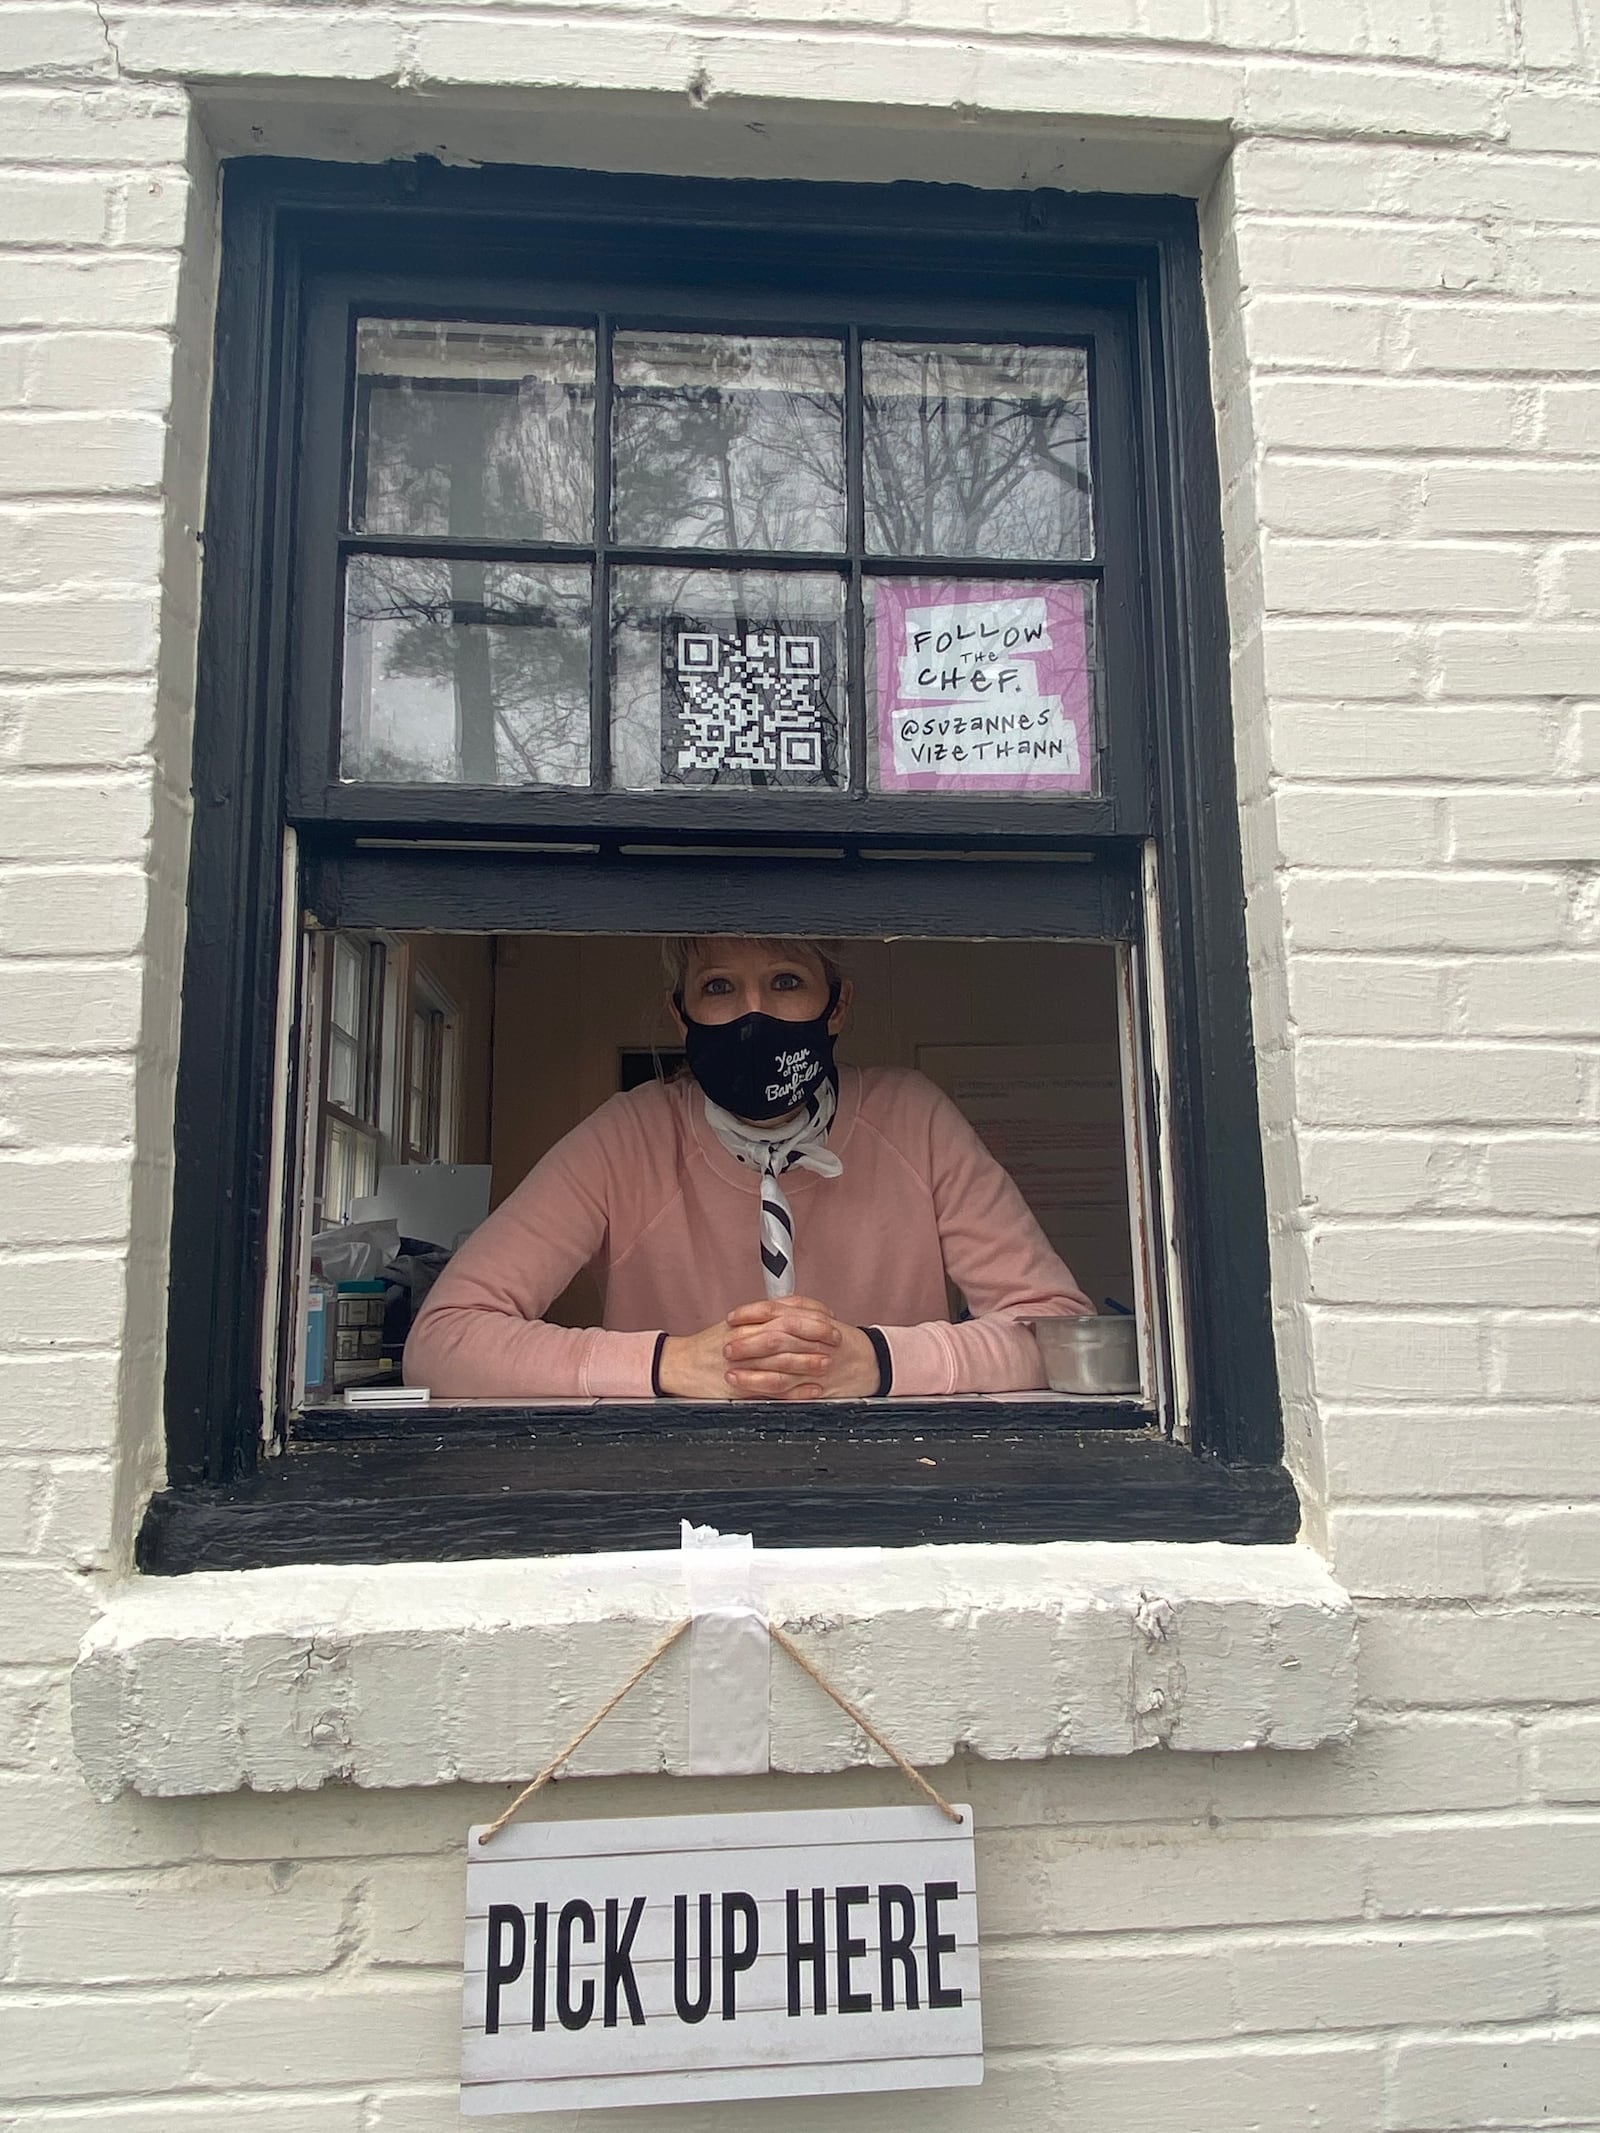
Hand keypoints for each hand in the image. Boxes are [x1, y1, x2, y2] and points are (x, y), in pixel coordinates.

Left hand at [723, 1297, 881, 1401]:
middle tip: (725, 1347)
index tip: (732, 1319)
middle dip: (746, 1344)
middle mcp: (813, 1343)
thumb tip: (761, 1308)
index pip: (776, 1311)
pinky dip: (764, 1389)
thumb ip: (793, 1310)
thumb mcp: (821, 1316)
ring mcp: (813, 1367)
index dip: (750, 1314)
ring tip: (730, 1370)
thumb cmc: (842, 1340)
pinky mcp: (813, 1388)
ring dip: (750, 1370)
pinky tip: (747, 1387)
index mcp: (812, 1320)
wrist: (872, 1363)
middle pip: (775, 1339)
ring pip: (778, 1368)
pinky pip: (786, 1390)